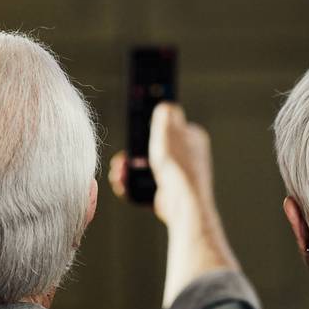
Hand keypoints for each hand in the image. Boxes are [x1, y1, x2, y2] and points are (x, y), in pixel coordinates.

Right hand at [109, 102, 212, 225]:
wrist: (182, 203)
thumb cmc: (179, 166)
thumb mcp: (169, 129)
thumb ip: (166, 113)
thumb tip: (166, 104)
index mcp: (191, 138)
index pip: (170, 126)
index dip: (150, 128)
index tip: (135, 130)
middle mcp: (187, 157)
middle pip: (154, 148)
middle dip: (133, 152)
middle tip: (121, 156)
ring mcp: (177, 175)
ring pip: (146, 168)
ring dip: (127, 168)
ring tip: (117, 171)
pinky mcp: (167, 192)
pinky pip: (144, 185)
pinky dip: (130, 184)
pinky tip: (121, 182)